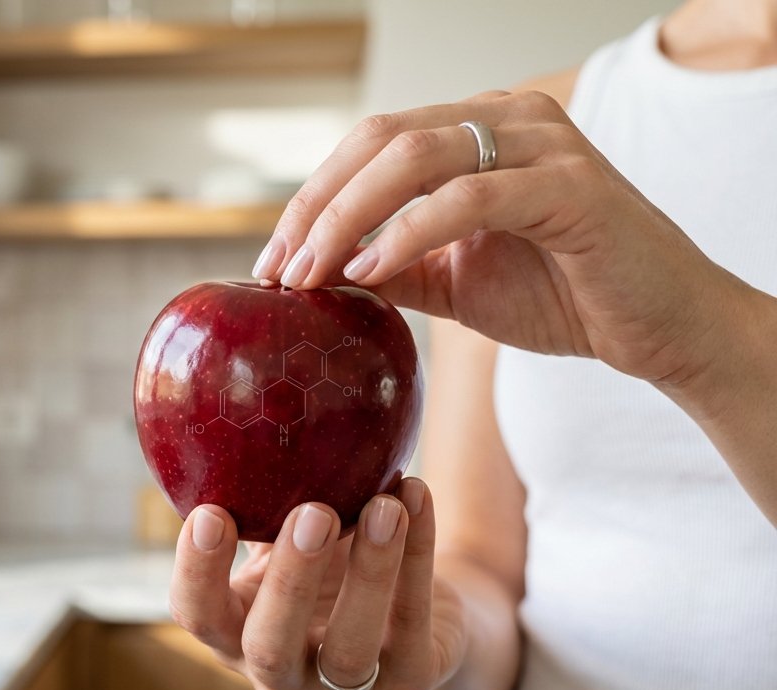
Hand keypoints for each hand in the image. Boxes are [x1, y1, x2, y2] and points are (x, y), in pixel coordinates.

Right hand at [169, 478, 465, 689]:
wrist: (414, 618)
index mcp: (234, 635)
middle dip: (290, 581)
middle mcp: (281, 677)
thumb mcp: (284, 540)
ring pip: (351, 648)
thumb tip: (233, 414)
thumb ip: (258, 501)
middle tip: (313, 513)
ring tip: (384, 504)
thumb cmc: (327, 567)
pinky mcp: (409, 684)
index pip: (197, 616)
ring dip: (369, 573)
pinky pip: (412, 620)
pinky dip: (418, 556)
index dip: (197, 573)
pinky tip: (416, 495)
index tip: (210, 512)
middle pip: (270, 646)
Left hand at [253, 89, 750, 387]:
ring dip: (347, 219)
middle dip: (316, 206)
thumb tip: (315, 271)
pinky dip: (408, 233)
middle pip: (380, 139)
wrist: (659, 330)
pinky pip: (468, 197)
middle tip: (279, 268)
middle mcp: (509, 118)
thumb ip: (392, 266)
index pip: (371, 144)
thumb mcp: (453, 281)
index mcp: (478, 128)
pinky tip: (371, 272)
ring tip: (312, 274)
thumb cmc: (561, 296)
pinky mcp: (571, 187)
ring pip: (414, 157)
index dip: (311, 198)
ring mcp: (543, 144)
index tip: (271, 260)